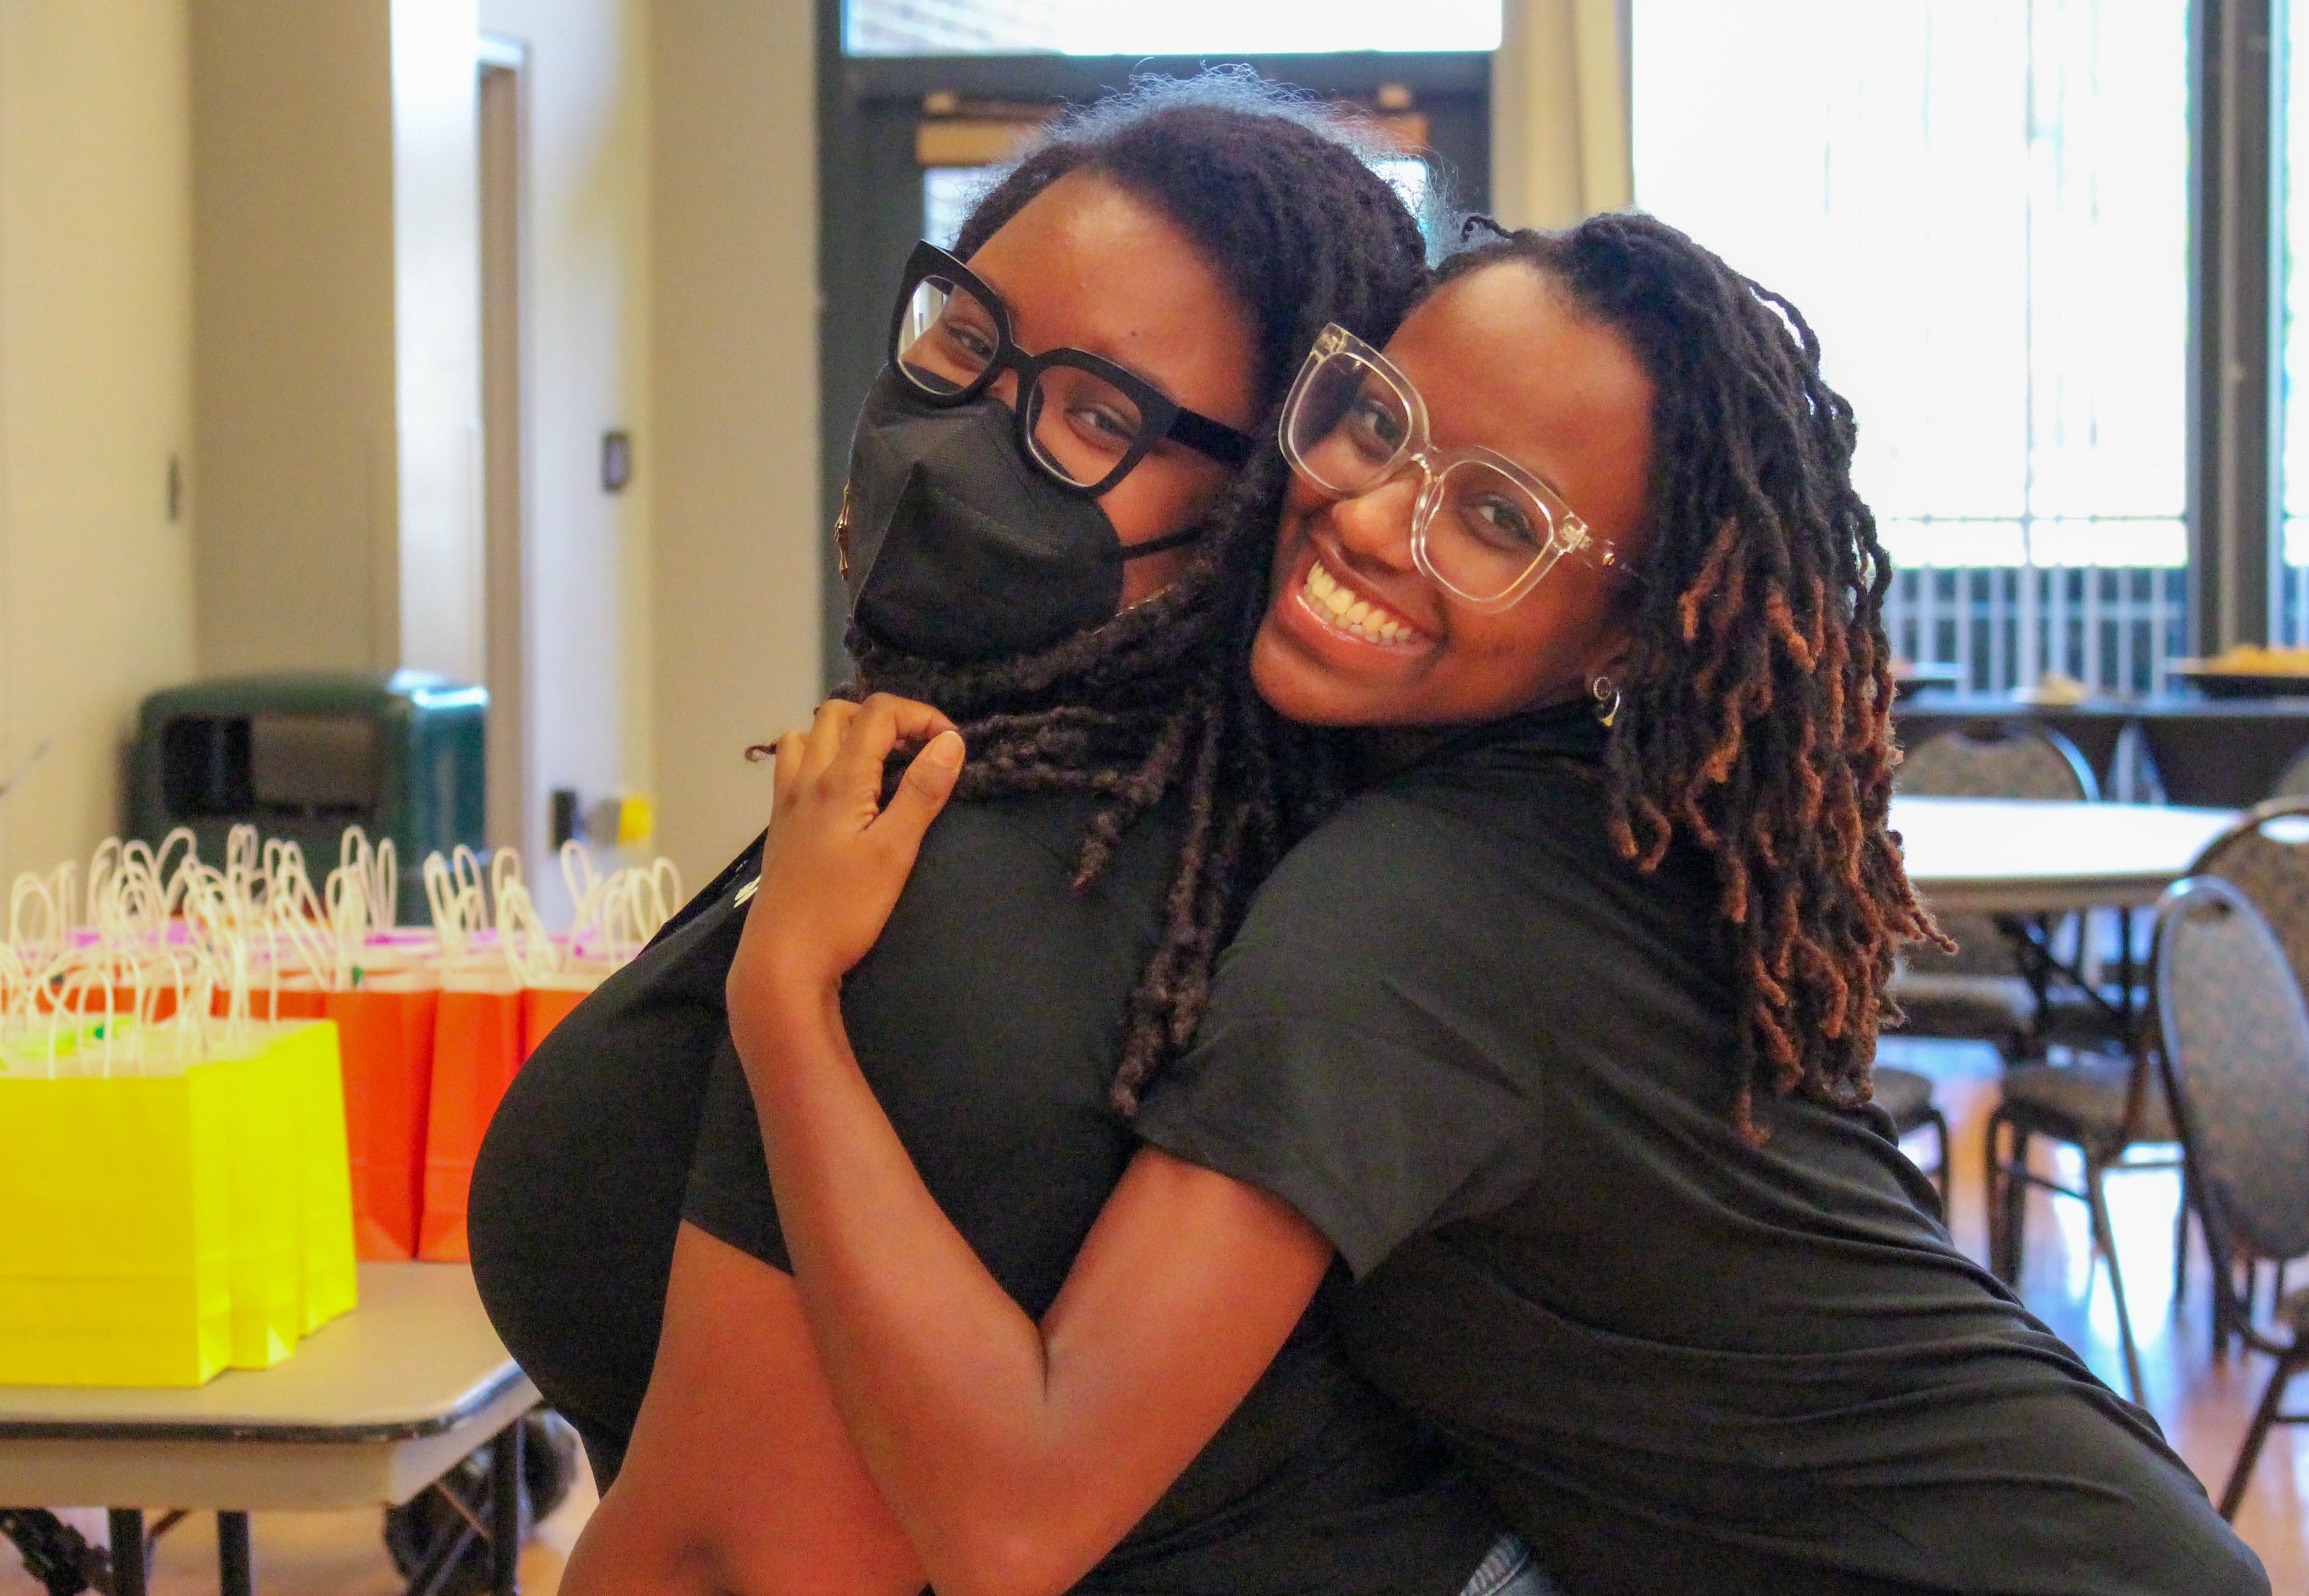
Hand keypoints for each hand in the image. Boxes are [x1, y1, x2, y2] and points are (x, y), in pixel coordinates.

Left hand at [734, 694, 964, 999]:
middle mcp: (806, 778)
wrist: (783, 957)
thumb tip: (950, 742)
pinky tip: (840, 791)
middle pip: (838, 713)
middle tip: (914, 751)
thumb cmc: (844, 909)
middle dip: (883, 718)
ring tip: (876, 763)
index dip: (920, 715)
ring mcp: (787, 800)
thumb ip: (922, 793)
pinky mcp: (779, 823)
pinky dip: (818, 758)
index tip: (949, 745)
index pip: (878, 713)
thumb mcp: (895, 852)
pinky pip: (792, 766)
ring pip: (807, 735)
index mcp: (838, 779)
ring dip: (844, 733)